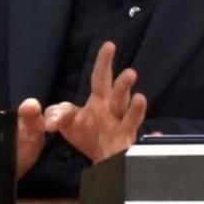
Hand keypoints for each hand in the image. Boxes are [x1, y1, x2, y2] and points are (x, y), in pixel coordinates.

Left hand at [42, 41, 147, 162]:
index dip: (104, 62)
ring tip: (139, 98)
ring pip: (131, 117)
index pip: (101, 77)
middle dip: (123, 85)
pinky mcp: (124, 147)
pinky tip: (154, 134)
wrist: (94, 157)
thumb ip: (56, 115)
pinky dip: (146, 139)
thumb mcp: (66, 120)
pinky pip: (135, 143)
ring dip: (136, 109)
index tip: (109, 45)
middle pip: (119, 96)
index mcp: (100, 100)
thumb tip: (49, 121)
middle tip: (129, 73)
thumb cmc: (85, 133)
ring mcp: (122, 129)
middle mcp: (114, 111)